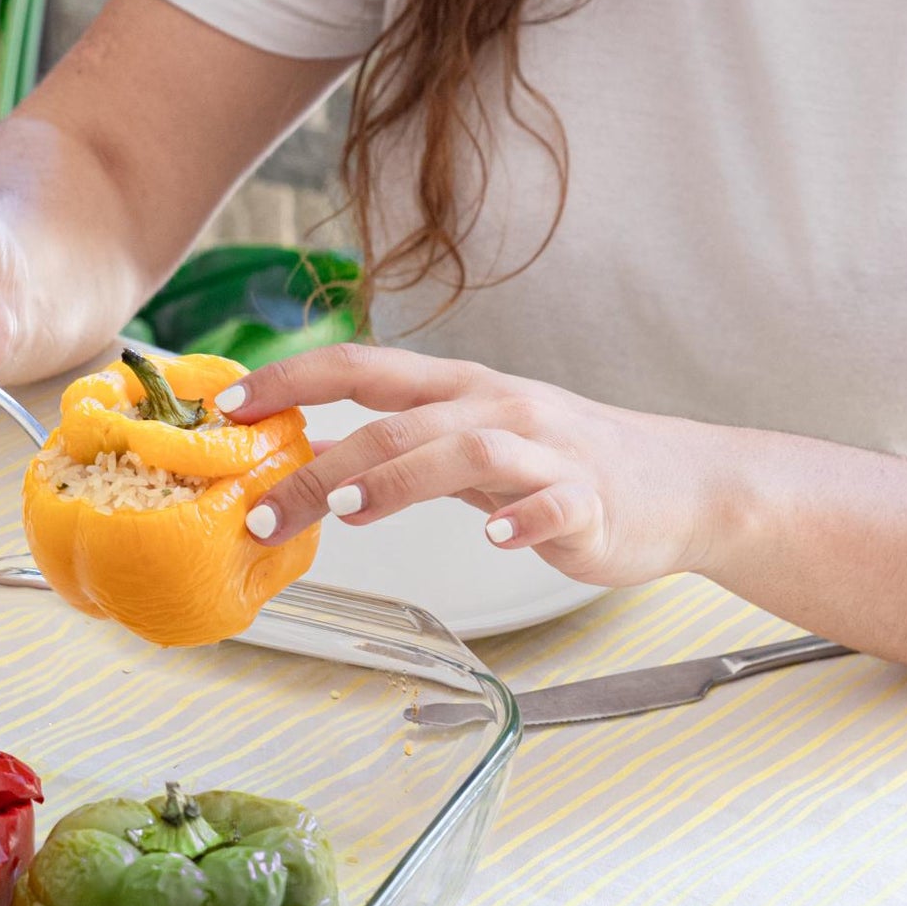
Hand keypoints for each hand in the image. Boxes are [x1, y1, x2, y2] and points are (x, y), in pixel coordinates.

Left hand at [209, 346, 726, 587]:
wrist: (680, 486)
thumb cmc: (565, 465)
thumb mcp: (468, 444)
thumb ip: (396, 446)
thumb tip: (310, 455)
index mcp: (457, 391)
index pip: (359, 368)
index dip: (290, 381)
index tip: (226, 407)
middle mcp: (496, 407)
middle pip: (396, 421)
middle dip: (321, 463)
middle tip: (262, 511)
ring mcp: (545, 450)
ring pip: (464, 449)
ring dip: (400, 476)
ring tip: (349, 510)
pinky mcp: (589, 499)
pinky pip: (553, 502)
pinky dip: (521, 516)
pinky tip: (493, 537)